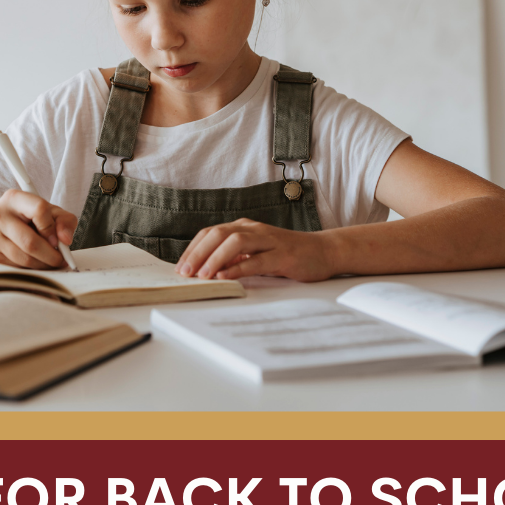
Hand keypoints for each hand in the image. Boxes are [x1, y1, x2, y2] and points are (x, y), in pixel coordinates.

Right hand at [0, 190, 77, 268]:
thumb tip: (65, 240)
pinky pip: (17, 268)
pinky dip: (31, 269)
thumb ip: (64, 221)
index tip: (59, 240)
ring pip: (24, 259)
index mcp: (14, 198)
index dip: (52, 228)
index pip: (39, 210)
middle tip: (61, 259)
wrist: (0, 226)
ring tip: (50, 261)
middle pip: (30, 242)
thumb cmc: (29, 218)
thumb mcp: (50, 212)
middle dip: (51, 256)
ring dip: (43, 265)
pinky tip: (36, 262)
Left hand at [176, 219, 334, 281]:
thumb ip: (234, 257)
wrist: (323, 252)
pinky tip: (225, 277)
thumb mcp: (256, 253)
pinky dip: (238, 268)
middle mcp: (254, 230)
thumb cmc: (286, 254)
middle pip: (218, 234)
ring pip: (235, 242)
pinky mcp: (282, 255)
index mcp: (244, 227)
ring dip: (214, 259)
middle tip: (184, 272)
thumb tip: (206, 269)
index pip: (210, 233)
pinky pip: (256, 260)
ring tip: (202, 276)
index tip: (180, 267)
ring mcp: (269, 240)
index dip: (193, 249)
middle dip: (197, 253)